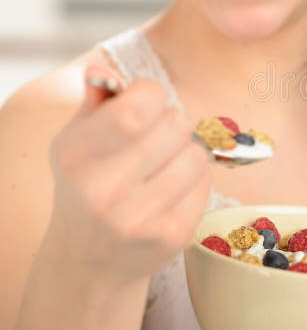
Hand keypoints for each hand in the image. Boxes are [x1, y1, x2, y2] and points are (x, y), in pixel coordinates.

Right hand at [47, 64, 210, 282]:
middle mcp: (104, 189)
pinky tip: (172, 191)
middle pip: (176, 124)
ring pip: (197, 154)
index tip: (145, 103)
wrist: (91, 259)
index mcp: (78, 156)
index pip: (137, 107)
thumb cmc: (89, 185)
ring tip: (164, 166)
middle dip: (172, 123)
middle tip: (158, 138)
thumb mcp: (79, 141)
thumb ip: (96, 102)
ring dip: (187, 152)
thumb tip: (101, 70)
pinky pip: (206, 184)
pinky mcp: (172, 235)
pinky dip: (195, 181)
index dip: (151, 94)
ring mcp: (139, 217)